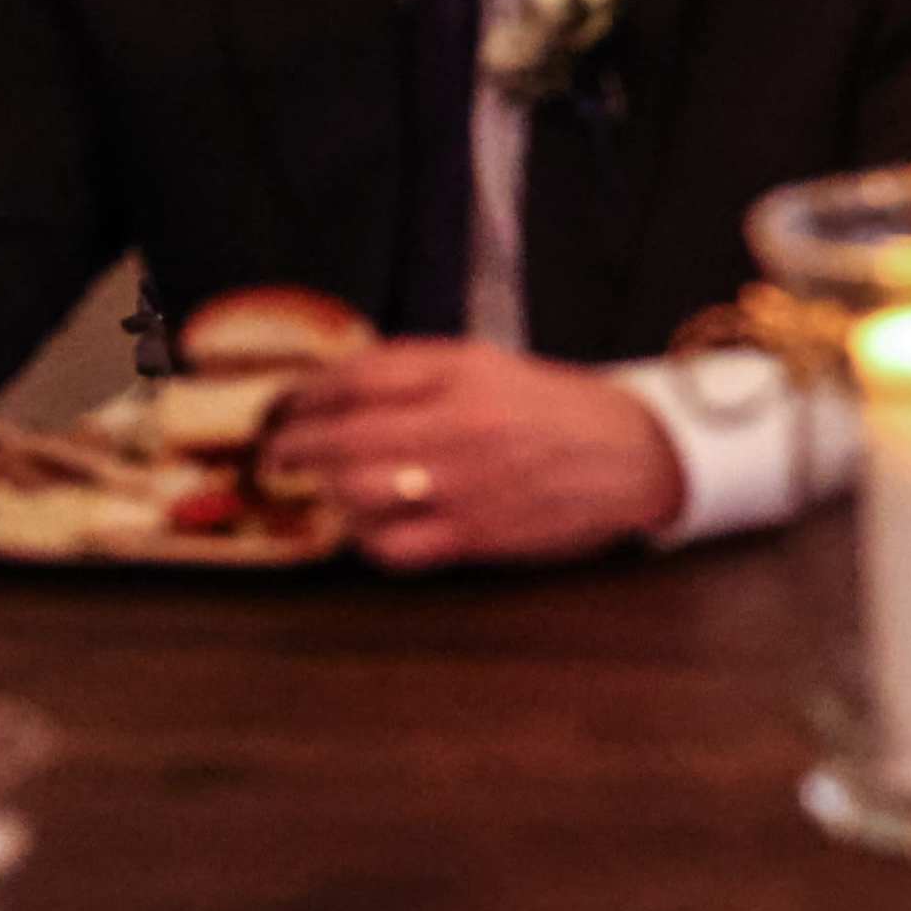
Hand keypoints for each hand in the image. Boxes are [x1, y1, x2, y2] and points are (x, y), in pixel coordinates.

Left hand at [267, 343, 686, 570]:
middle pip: (343, 439)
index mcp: (463, 374)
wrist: (633, 455)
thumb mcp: (490, 365)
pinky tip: (372, 527)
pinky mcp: (476, 535)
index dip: (305, 395)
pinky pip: (392, 546)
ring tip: (324, 489)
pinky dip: (368, 538)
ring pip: (357, 494)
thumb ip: (418, 369)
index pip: (356, 379)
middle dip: (294, 449)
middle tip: (277, 455)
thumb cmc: (556, 408)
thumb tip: (338, 383)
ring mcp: (466, 485)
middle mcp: (460, 426)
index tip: (283, 406)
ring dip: (328, 492)